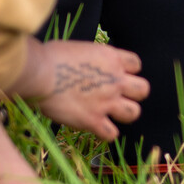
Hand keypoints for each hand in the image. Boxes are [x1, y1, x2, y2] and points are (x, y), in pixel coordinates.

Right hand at [14, 39, 150, 139]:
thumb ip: (92, 59)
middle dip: (133, 94)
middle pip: (143, 90)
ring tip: (110, 113)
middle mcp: (115, 80)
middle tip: (118, 95)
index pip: (136, 64)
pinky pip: (112, 134)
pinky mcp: (93, 120)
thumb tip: (88, 65)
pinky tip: (95, 127)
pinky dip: (105, 133)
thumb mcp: (80, 49)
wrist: (39, 73)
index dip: (127, 70)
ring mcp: (106, 101)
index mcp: (112, 58)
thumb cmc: (51, 56)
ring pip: (134, 113)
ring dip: (124, 114)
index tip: (114, 74)